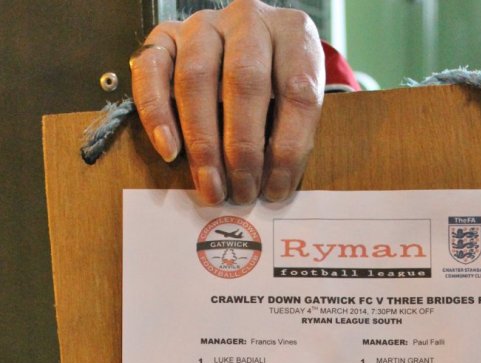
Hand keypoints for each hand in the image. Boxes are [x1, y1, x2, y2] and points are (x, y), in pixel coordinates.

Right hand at [130, 0, 324, 204]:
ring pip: (196, 77)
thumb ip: (291, 137)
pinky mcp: (166, 37)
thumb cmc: (277, 93)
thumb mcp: (298, 108)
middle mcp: (248, 20)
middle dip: (243, 148)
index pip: (298, 90)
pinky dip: (156, 113)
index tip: (276, 189)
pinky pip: (151, 70)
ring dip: (202, 142)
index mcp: (294, 34)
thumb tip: (270, 189)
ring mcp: (203, 25)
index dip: (289, 147)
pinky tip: (169, 150)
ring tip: (210, 185)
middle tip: (242, 193)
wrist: (247, 55)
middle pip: (244, 81)